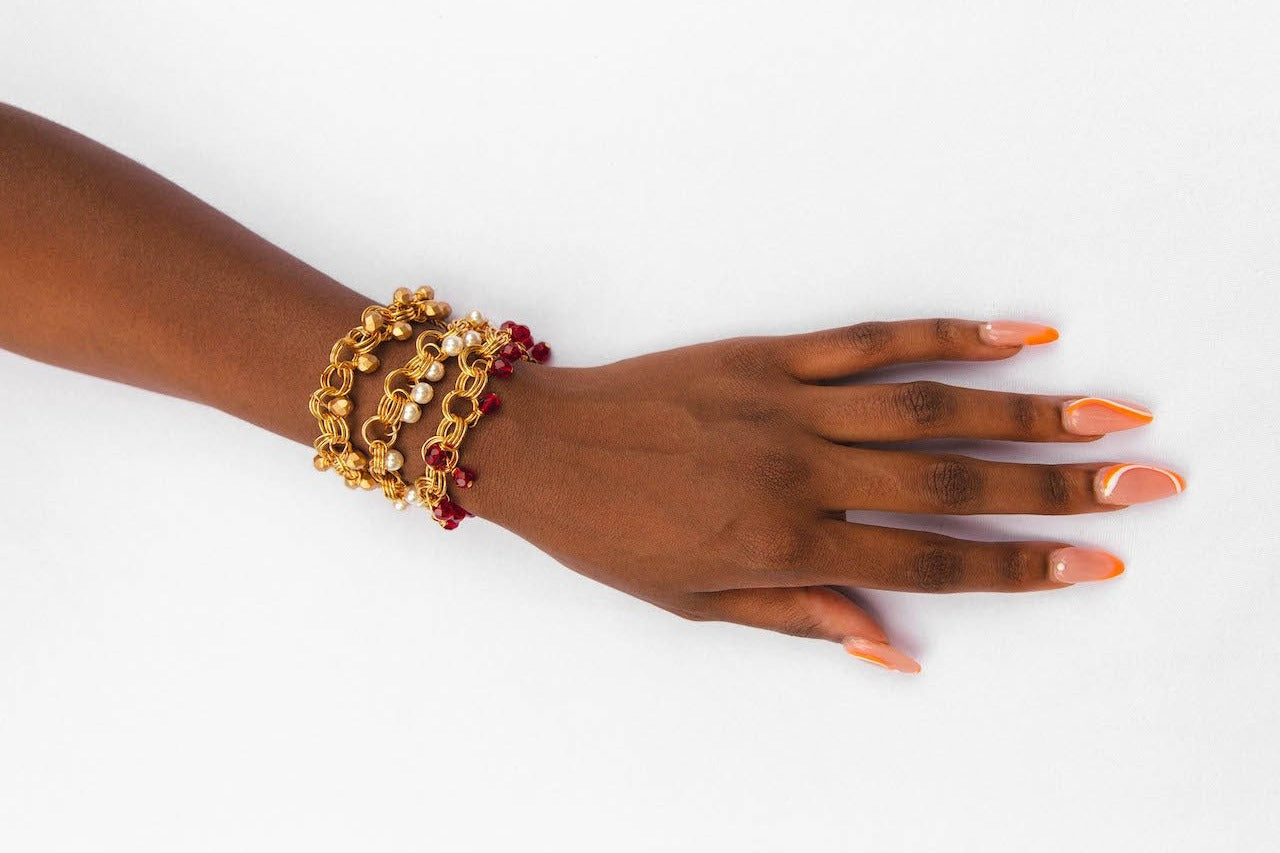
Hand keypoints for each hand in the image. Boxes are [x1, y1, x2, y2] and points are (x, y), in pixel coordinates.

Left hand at [459, 318, 1184, 672]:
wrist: (539, 446)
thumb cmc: (613, 536)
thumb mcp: (700, 603)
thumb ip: (801, 617)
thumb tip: (894, 648)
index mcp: (784, 542)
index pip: (929, 562)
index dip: (1019, 566)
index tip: (1098, 561)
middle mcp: (801, 470)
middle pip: (953, 479)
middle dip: (1058, 483)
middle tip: (1145, 477)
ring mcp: (789, 403)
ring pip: (929, 406)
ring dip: (1028, 407)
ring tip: (1110, 410)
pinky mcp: (769, 354)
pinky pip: (870, 340)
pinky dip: (946, 335)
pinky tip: (1012, 335)